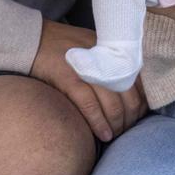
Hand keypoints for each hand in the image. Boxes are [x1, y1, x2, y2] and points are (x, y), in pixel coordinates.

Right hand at [30, 19, 145, 141]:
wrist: (34, 39)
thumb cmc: (64, 45)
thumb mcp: (93, 45)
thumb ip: (108, 61)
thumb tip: (126, 85)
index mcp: (111, 50)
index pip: (137, 80)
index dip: (141, 102)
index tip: (138, 115)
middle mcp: (103, 59)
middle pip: (128, 95)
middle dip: (130, 118)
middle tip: (125, 130)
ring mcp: (87, 69)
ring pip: (112, 103)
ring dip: (116, 125)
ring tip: (114, 135)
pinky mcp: (69, 79)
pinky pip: (90, 106)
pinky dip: (99, 123)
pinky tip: (103, 135)